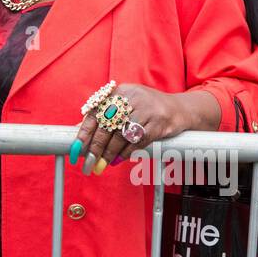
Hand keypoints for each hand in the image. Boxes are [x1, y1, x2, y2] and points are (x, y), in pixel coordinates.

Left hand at [69, 85, 217, 174]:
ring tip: (102, 164)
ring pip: (121, 135)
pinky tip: (120, 159)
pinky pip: (138, 141)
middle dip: (95, 148)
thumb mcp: (126, 106)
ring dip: (110, 153)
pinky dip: (126, 152)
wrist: (180, 108)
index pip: (96, 112)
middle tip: (88, 163)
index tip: (76, 149)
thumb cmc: (147, 109)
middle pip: (107, 126)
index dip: (84, 132)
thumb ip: (104, 116)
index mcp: (120, 92)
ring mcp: (147, 110)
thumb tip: (77, 131)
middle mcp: (132, 98)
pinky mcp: (159, 123)